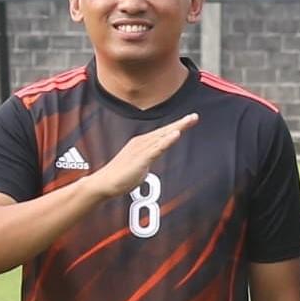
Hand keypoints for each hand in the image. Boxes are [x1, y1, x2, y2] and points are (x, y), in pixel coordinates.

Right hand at [79, 116, 193, 198]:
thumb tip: (152, 160)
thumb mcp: (139, 166)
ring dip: (177, 128)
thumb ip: (148, 160)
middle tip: (195, 116)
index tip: (189, 120)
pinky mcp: (140, 159)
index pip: (162, 134)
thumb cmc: (120, 177)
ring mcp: (141, 150)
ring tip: (189, 121)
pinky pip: (156, 148)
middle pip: (164, 131)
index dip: (176, 127)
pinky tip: (176, 134)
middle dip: (180, 123)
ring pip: (162, 137)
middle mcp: (141, 143)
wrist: (104, 183)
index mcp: (142, 144)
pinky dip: (167, 141)